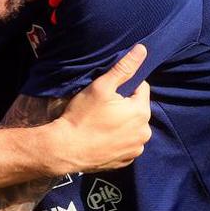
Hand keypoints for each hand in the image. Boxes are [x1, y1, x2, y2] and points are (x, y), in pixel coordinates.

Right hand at [56, 44, 150, 171]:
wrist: (65, 150)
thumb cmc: (82, 116)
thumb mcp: (101, 87)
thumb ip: (124, 67)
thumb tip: (143, 49)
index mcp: (141, 112)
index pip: (141, 88)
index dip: (124, 86)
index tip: (107, 91)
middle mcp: (144, 132)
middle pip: (137, 108)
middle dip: (124, 105)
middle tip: (102, 106)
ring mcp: (136, 149)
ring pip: (133, 127)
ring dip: (123, 123)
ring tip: (101, 122)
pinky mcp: (126, 161)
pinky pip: (126, 144)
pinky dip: (118, 139)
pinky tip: (103, 136)